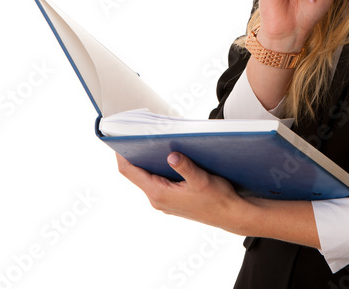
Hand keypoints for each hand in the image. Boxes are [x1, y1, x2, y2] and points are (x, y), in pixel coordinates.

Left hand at [116, 151, 249, 234]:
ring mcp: (164, 201)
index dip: (121, 155)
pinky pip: (157, 182)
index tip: (118, 139)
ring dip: (147, 161)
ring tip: (150, 142)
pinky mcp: (171, 200)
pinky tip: (166, 157)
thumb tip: (172, 155)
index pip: (130, 172)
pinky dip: (157, 168)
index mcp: (159, 194)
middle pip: (136, 173)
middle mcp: (157, 199)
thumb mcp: (202, 180)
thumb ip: (186, 167)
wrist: (231, 215)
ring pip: (147, 177)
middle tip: (135, 134)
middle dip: (134, 154)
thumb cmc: (218, 199)